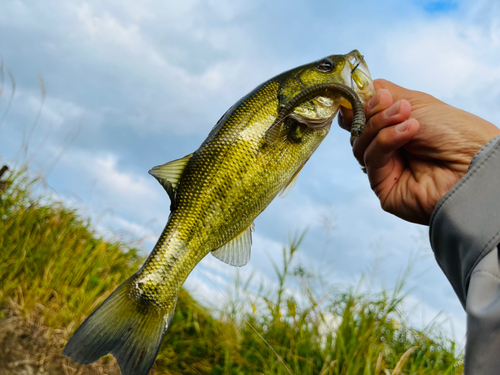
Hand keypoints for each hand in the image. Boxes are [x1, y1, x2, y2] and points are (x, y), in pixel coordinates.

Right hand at [339, 79, 499, 224]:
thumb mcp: (415, 102)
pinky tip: (408, 132)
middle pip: (356, 130)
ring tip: (410, 121)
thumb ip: (383, 94)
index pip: (360, 116)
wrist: (473, 162)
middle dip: (373, 114)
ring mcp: (383, 169)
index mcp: (392, 128)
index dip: (357, 104)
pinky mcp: (382, 186)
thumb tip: (355, 89)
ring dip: (381, 127)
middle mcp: (386, 149)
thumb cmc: (455, 132)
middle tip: (396, 106)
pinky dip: (385, 142)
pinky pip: (370, 160)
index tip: (364, 93)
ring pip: (360, 144)